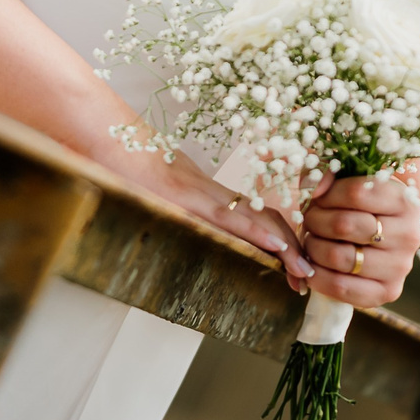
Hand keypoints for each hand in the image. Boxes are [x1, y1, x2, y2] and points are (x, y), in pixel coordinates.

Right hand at [128, 141, 314, 283]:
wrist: (111, 141)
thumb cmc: (132, 170)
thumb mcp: (164, 196)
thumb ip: (184, 211)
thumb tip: (198, 231)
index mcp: (212, 198)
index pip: (259, 218)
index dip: (285, 241)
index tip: (298, 268)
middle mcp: (215, 196)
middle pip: (268, 220)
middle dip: (293, 251)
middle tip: (309, 279)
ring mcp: (204, 197)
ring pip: (256, 219)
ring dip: (285, 248)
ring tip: (303, 273)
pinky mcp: (188, 200)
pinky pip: (229, 218)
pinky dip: (256, 232)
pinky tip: (277, 245)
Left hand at [296, 161, 419, 307]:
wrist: (378, 237)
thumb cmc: (357, 204)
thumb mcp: (346, 179)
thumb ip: (326, 172)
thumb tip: (314, 188)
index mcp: (403, 200)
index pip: (356, 193)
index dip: (326, 195)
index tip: (317, 197)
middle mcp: (409, 234)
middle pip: (344, 225)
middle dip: (315, 220)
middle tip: (309, 219)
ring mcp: (400, 266)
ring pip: (338, 256)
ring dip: (313, 247)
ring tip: (312, 240)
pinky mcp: (388, 292)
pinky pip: (342, 288)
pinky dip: (318, 277)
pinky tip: (312, 266)